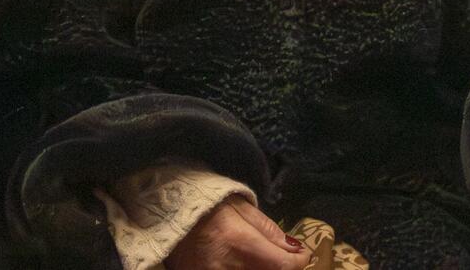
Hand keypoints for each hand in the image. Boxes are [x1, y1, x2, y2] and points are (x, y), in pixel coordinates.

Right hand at [166, 196, 309, 269]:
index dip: (298, 263)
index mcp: (238, 242)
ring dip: (261, 269)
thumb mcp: (241, 207)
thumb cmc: (208, 206)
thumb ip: (269, 231)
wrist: (167, 214)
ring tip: (260, 260)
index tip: (301, 256)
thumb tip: (295, 250)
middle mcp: (224, 267)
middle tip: (281, 260)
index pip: (281, 266)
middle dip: (279, 269)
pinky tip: (243, 266)